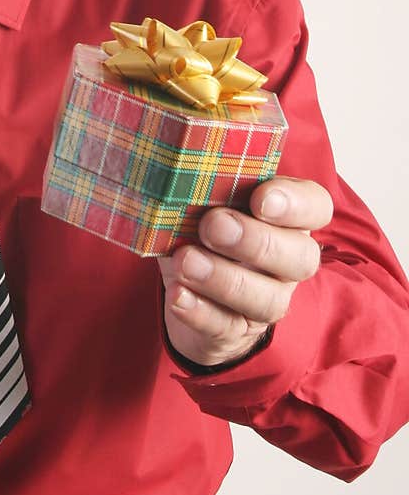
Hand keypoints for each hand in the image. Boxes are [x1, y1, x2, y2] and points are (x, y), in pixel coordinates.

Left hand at [158, 176, 331, 367]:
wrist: (186, 289)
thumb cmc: (200, 230)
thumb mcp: (203, 201)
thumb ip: (204, 183)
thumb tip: (179, 164)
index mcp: (287, 218)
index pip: (315, 207)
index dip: (296, 204)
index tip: (261, 198)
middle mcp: (288, 261)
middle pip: (300, 257)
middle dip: (256, 241)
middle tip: (213, 225)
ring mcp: (266, 299)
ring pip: (266, 299)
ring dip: (224, 279)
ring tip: (186, 261)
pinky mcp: (235, 331)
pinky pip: (225, 326)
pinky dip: (200, 311)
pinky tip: (178, 295)